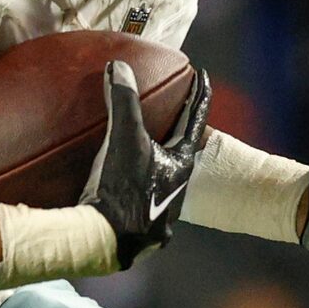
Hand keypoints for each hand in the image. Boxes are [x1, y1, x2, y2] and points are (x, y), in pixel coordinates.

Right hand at [82, 61, 210, 266]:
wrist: (105, 240)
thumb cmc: (120, 187)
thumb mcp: (123, 138)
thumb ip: (123, 101)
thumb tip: (119, 67)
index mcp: (181, 164)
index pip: (195, 119)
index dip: (198, 93)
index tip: (203, 75)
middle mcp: (179, 191)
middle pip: (181, 155)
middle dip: (175, 138)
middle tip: (167, 121)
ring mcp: (164, 217)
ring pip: (165, 186)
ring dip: (156, 172)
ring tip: (141, 162)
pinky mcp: (146, 235)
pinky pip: (146, 211)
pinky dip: (138, 200)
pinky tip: (126, 199)